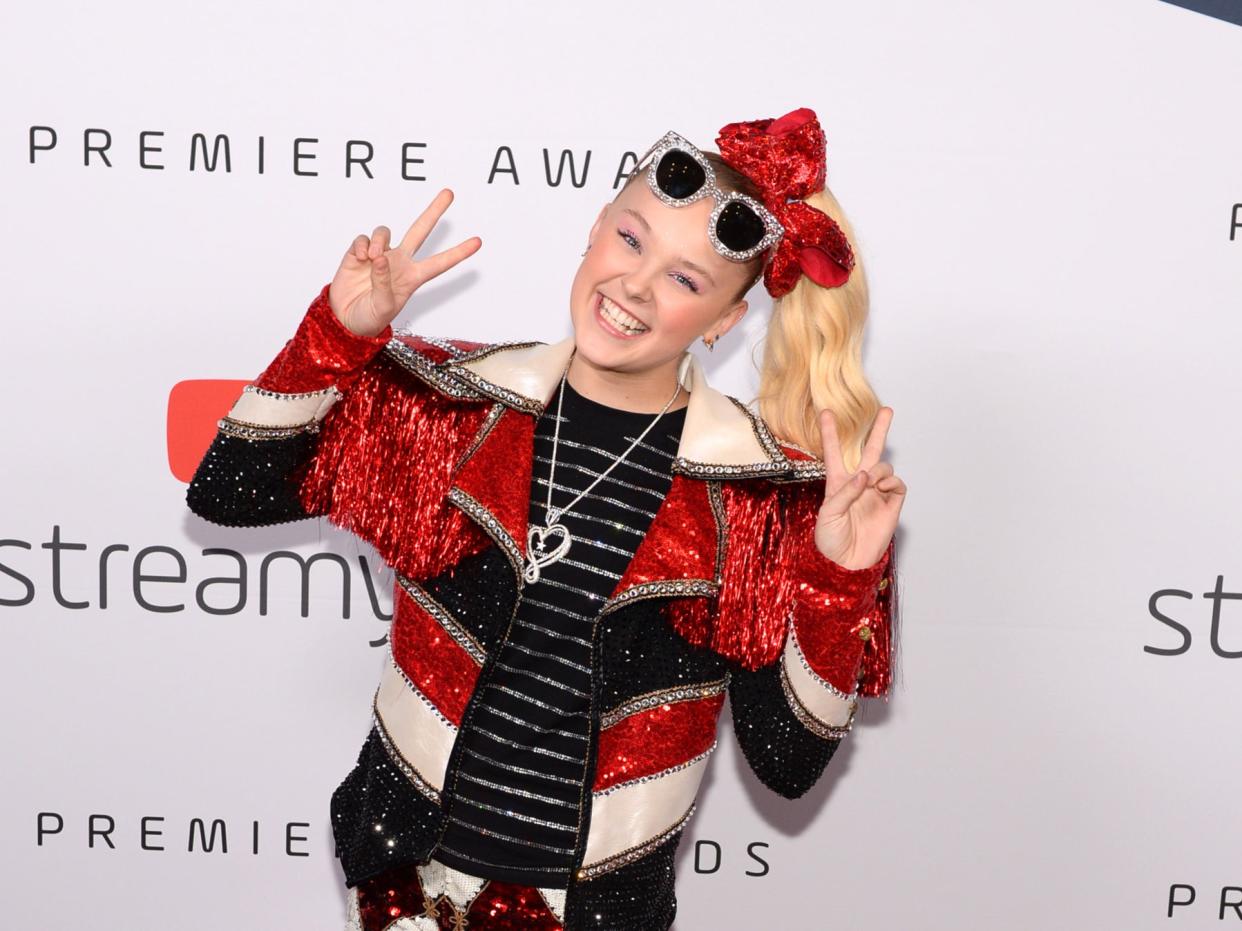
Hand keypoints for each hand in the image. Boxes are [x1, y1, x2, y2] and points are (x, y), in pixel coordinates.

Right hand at [329, 188, 481, 336]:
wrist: (344, 320)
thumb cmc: (368, 318)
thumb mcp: (382, 307)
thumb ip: (384, 283)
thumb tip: (382, 257)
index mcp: (412, 278)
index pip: (440, 263)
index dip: (458, 253)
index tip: (478, 242)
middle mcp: (399, 262)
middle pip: (420, 230)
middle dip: (434, 211)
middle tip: (449, 193)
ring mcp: (379, 255)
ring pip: (386, 231)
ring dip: (379, 241)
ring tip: (371, 257)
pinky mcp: (358, 253)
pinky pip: (363, 238)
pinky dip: (361, 246)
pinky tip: (359, 259)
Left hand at [813, 406, 906, 569]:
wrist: (846, 564)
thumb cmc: (830, 541)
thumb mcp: (828, 514)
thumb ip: (845, 492)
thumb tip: (865, 474)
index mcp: (837, 483)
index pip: (833, 452)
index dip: (829, 433)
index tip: (826, 412)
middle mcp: (858, 484)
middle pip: (870, 450)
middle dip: (879, 430)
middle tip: (887, 410)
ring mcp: (876, 493)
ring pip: (885, 466)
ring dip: (880, 468)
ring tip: (873, 482)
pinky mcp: (891, 505)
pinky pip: (897, 484)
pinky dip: (892, 481)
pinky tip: (882, 487)